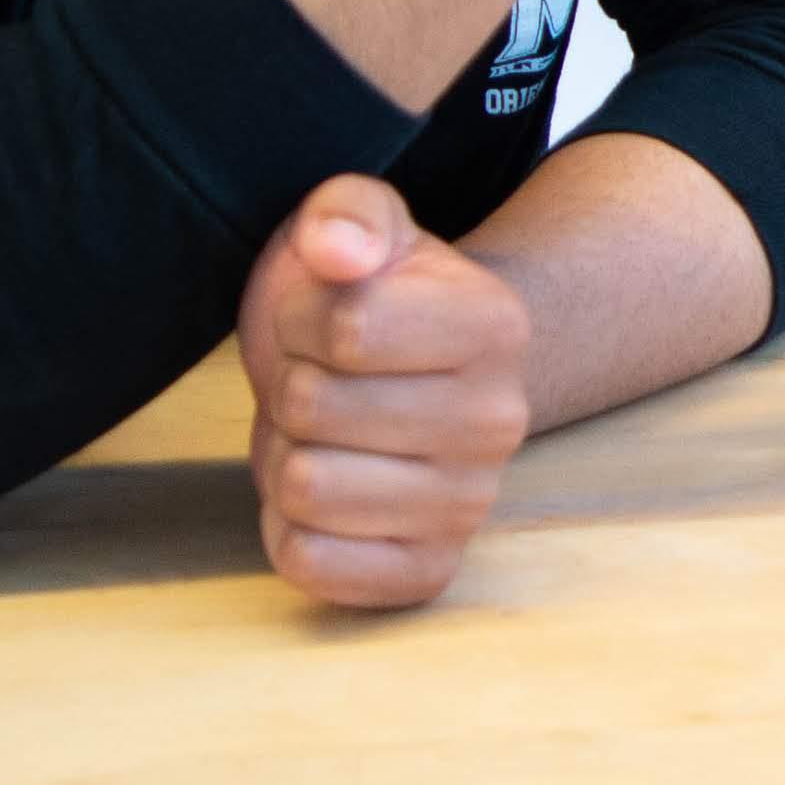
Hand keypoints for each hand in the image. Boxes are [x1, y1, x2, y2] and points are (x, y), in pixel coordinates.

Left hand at [238, 174, 532, 609]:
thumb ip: (346, 212)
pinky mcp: (428, 571)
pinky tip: (323, 492)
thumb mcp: (358, 227)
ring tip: (320, 434)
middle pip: (314, 409)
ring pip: (303, 489)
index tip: (320, 316)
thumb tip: (337, 247)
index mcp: (496, 325)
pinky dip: (288, 528)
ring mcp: (469, 505)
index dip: (301, 315)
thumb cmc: (370, 299)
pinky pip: (311, 564)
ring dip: (283, 457)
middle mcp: (500, 422)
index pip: (346, 327)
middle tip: (318, 379)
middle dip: (289, 387)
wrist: (410, 382)